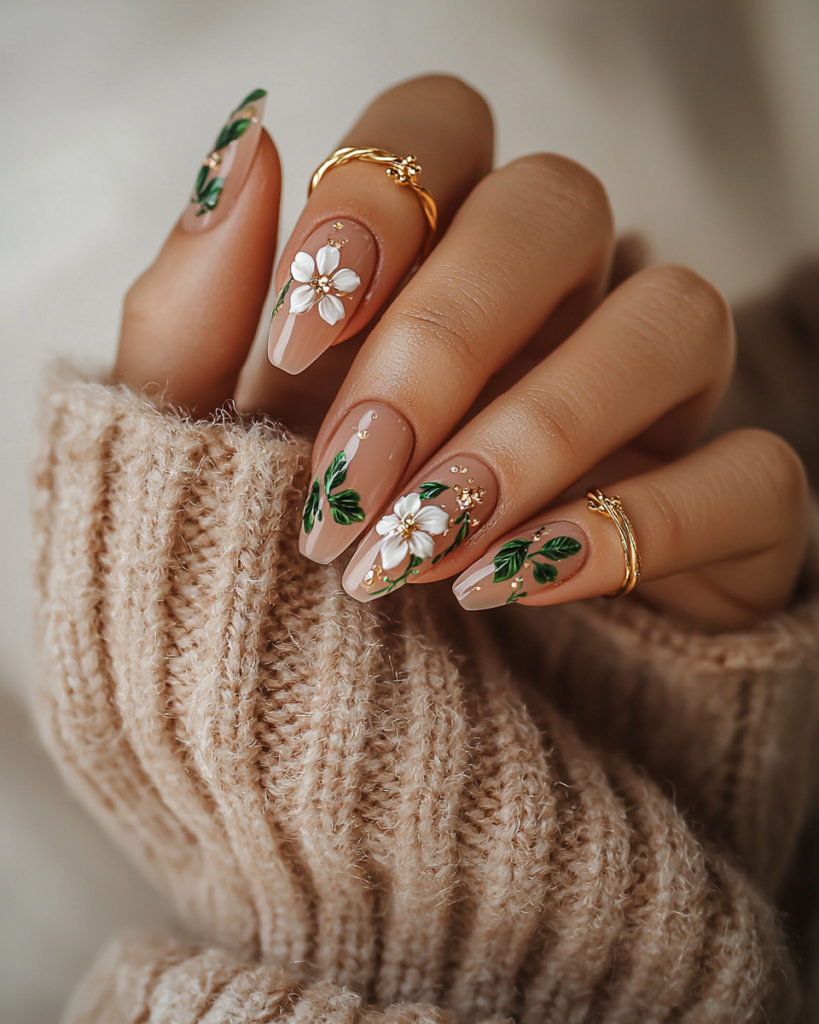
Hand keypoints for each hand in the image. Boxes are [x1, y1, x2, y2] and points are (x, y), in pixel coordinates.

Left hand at [115, 76, 808, 630]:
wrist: (354, 742)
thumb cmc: (276, 576)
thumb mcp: (199, 455)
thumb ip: (196, 313)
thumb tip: (245, 151)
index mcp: (425, 267)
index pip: (438, 128)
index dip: (372, 206)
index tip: (293, 344)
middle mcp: (554, 310)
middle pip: (560, 203)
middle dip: (444, 335)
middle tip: (354, 474)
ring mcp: (651, 409)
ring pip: (676, 316)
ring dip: (536, 430)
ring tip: (422, 549)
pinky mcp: (722, 518)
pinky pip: (753, 474)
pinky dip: (631, 527)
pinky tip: (513, 588)